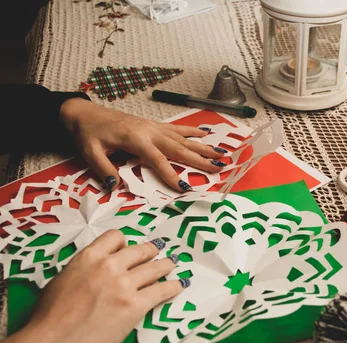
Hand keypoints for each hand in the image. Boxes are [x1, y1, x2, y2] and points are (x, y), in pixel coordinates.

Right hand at [0, 230, 185, 342]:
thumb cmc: (47, 321)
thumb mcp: (61, 282)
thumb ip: (82, 271)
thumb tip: (92, 274)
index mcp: (88, 258)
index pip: (116, 237)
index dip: (125, 243)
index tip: (129, 249)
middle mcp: (108, 266)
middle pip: (141, 250)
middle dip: (152, 252)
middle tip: (158, 253)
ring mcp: (124, 284)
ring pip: (156, 267)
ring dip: (166, 266)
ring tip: (172, 265)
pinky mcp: (135, 305)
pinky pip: (163, 290)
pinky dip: (173, 287)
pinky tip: (179, 286)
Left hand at [59, 98, 227, 191]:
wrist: (86, 113)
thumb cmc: (88, 133)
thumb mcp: (91, 152)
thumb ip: (105, 170)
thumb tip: (116, 187)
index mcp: (136, 139)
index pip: (158, 160)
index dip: (171, 175)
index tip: (184, 187)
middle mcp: (150, 131)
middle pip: (179, 148)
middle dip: (200, 159)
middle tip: (218, 168)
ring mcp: (154, 127)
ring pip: (183, 139)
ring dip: (203, 147)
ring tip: (221, 154)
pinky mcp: (155, 125)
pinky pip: (178, 129)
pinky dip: (194, 132)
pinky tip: (207, 135)